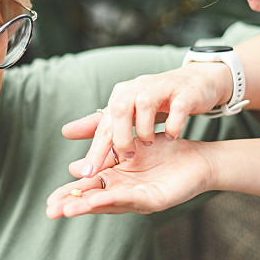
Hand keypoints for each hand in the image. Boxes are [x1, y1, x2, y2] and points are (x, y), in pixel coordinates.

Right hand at [45, 133, 212, 217]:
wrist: (196, 157)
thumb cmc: (163, 151)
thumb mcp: (126, 145)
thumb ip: (102, 149)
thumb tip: (71, 160)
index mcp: (115, 180)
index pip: (86, 189)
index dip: (68, 194)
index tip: (48, 201)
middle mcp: (123, 192)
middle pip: (93, 201)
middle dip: (72, 205)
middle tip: (50, 212)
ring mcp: (138, 199)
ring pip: (109, 203)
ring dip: (88, 206)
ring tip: (68, 210)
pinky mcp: (154, 200)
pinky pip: (131, 199)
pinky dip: (113, 199)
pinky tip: (98, 199)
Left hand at [66, 63, 229, 177]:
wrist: (193, 84)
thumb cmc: (156, 101)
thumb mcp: (126, 113)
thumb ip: (99, 124)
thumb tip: (66, 132)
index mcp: (121, 96)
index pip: (104, 124)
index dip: (95, 150)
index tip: (87, 174)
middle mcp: (138, 88)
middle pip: (120, 109)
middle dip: (120, 137)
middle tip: (125, 158)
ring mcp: (163, 88)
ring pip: (146, 104)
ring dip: (145, 129)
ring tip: (149, 145)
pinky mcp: (185, 93)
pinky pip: (178, 107)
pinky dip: (173, 124)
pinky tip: (172, 137)